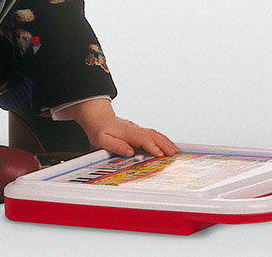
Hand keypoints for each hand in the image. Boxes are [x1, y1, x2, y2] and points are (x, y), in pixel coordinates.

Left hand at [57, 99, 177, 157]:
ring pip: (155, 133)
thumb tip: (129, 152)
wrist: (97, 117)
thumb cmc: (98, 129)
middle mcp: (134, 129)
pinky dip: (162, 138)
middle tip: (173, 154)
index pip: (143, 139)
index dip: (152, 147)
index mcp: (126, 132)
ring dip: (166, 141)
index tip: (160, 154)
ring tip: (174, 150)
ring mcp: (137, 128)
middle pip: (153, 135)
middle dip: (165, 144)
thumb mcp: (102, 140)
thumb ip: (116, 146)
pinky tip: (166, 143)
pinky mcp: (138, 130)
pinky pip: (153, 133)